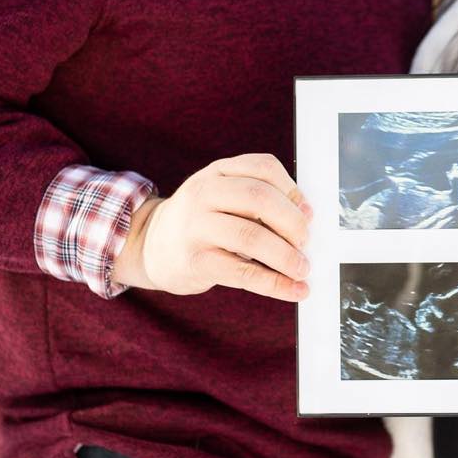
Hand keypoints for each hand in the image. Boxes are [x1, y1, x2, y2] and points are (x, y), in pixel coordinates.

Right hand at [111, 153, 312, 300]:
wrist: (150, 246)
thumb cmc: (201, 221)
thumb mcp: (222, 196)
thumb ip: (258, 200)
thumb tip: (305, 220)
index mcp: (217, 173)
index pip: (263, 168)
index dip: (292, 190)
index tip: (308, 213)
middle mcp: (203, 194)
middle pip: (260, 198)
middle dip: (292, 222)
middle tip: (306, 242)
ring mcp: (196, 227)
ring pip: (252, 237)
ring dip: (286, 256)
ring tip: (302, 268)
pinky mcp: (195, 261)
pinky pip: (243, 273)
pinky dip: (275, 284)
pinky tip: (294, 290)